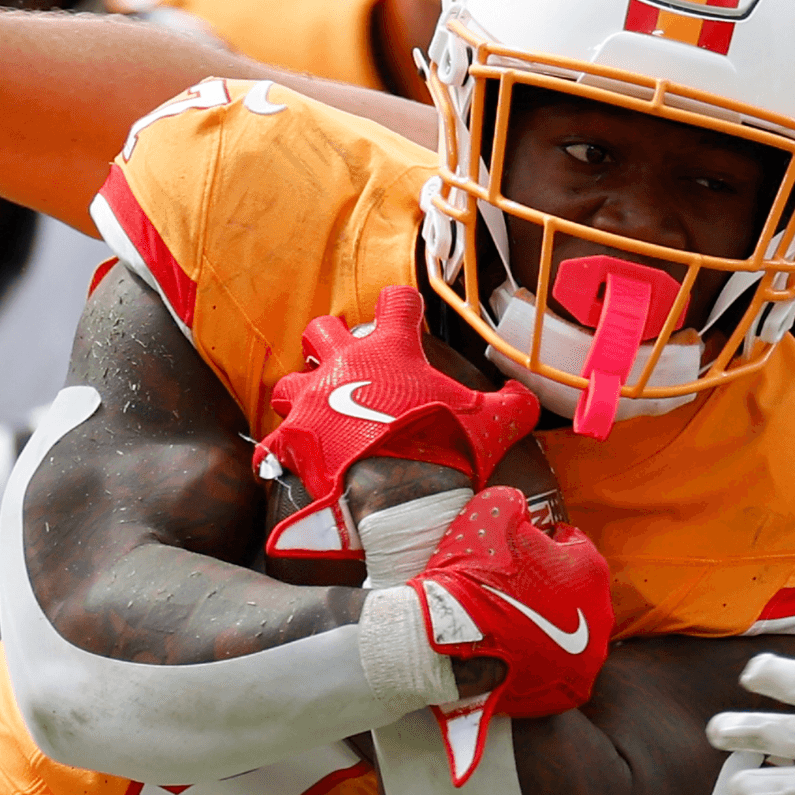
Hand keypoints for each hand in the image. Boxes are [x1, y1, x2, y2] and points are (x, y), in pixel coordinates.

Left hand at [255, 286, 539, 558]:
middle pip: (322, 329)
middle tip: (344, 361)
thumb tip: (524, 396)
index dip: (403, 306)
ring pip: (289, 382)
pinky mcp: (293, 440)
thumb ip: (514, 403)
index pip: (396, 303)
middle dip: (329, 341)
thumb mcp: (495, 421)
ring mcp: (313, 402)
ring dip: (301, 395)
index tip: (407, 314)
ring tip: (315, 413)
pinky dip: (279, 455)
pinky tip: (286, 464)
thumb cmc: (444, 447)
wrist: (403, 492)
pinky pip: (271, 447)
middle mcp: (344, 366)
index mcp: (391, 351)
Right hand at [409, 486, 613, 782]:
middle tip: (515, 589)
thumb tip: (519, 505)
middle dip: (552, 587)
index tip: (521, 552)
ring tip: (513, 624)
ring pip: (574, 632)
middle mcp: (601, 613)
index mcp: (589, 567)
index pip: (573, 545)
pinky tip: (517, 653)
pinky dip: (544, 660)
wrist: (446, 640)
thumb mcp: (491, 514)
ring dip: (550, 625)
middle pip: (578, 591)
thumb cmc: (473, 575)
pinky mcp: (574, 687)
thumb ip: (515, 504)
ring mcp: (590, 656)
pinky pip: (562, 668)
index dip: (544, 544)